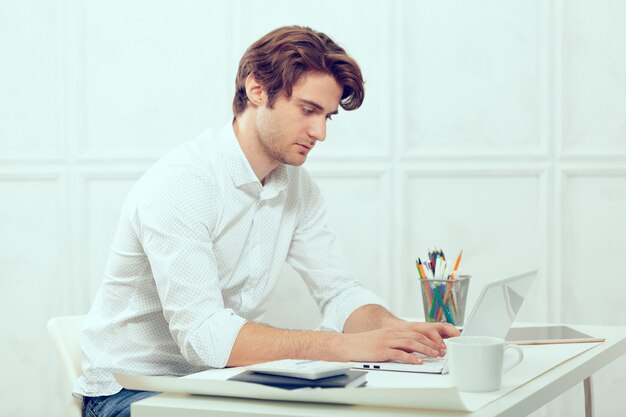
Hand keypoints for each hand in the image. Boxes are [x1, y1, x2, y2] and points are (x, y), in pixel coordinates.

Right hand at [342, 321, 459, 364]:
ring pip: (411, 343)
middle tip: (441, 350)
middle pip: (416, 335)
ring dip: (425, 349)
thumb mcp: (383, 339)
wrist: (348, 345)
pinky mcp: (382, 350)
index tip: (439, 343)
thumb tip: (412, 349)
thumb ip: (397, 342)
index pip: (416, 330)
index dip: (429, 336)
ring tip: (434, 355)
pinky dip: (410, 357)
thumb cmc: (365, 344)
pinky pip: (399, 353)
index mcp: (393, 330)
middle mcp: (392, 333)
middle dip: (431, 343)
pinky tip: (417, 362)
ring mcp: (387, 341)